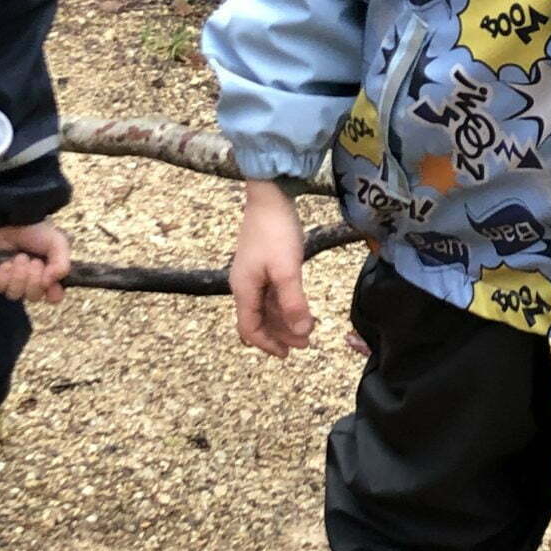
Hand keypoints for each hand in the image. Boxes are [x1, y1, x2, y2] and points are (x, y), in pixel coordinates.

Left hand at [0, 219, 70, 304]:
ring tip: (19, 258)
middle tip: (33, 261)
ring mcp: (12, 281)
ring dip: (18, 276)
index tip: (50, 283)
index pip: (54, 297)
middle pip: (33, 297)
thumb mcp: (57, 243)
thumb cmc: (36, 231)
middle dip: (33, 279)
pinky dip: (3, 276)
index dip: (53, 294)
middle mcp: (31, 281)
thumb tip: (51, 282)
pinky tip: (6, 263)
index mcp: (48, 275)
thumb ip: (62, 263)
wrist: (12, 220)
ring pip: (15, 295)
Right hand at [229, 182, 315, 359]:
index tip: (287, 354)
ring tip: (307, 327)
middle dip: (280, 334)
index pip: (250, 328)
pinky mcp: (262, 263)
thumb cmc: (275, 232)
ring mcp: (252, 274)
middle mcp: (244, 285)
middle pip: (257, 320)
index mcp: (244, 289)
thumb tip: (300, 333)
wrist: (270, 196)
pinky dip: (284, 304)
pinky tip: (299, 305)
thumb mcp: (287, 270)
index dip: (267, 344)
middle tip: (305, 342)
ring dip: (284, 320)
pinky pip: (270, 293)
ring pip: (265, 307)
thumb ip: (293, 303)